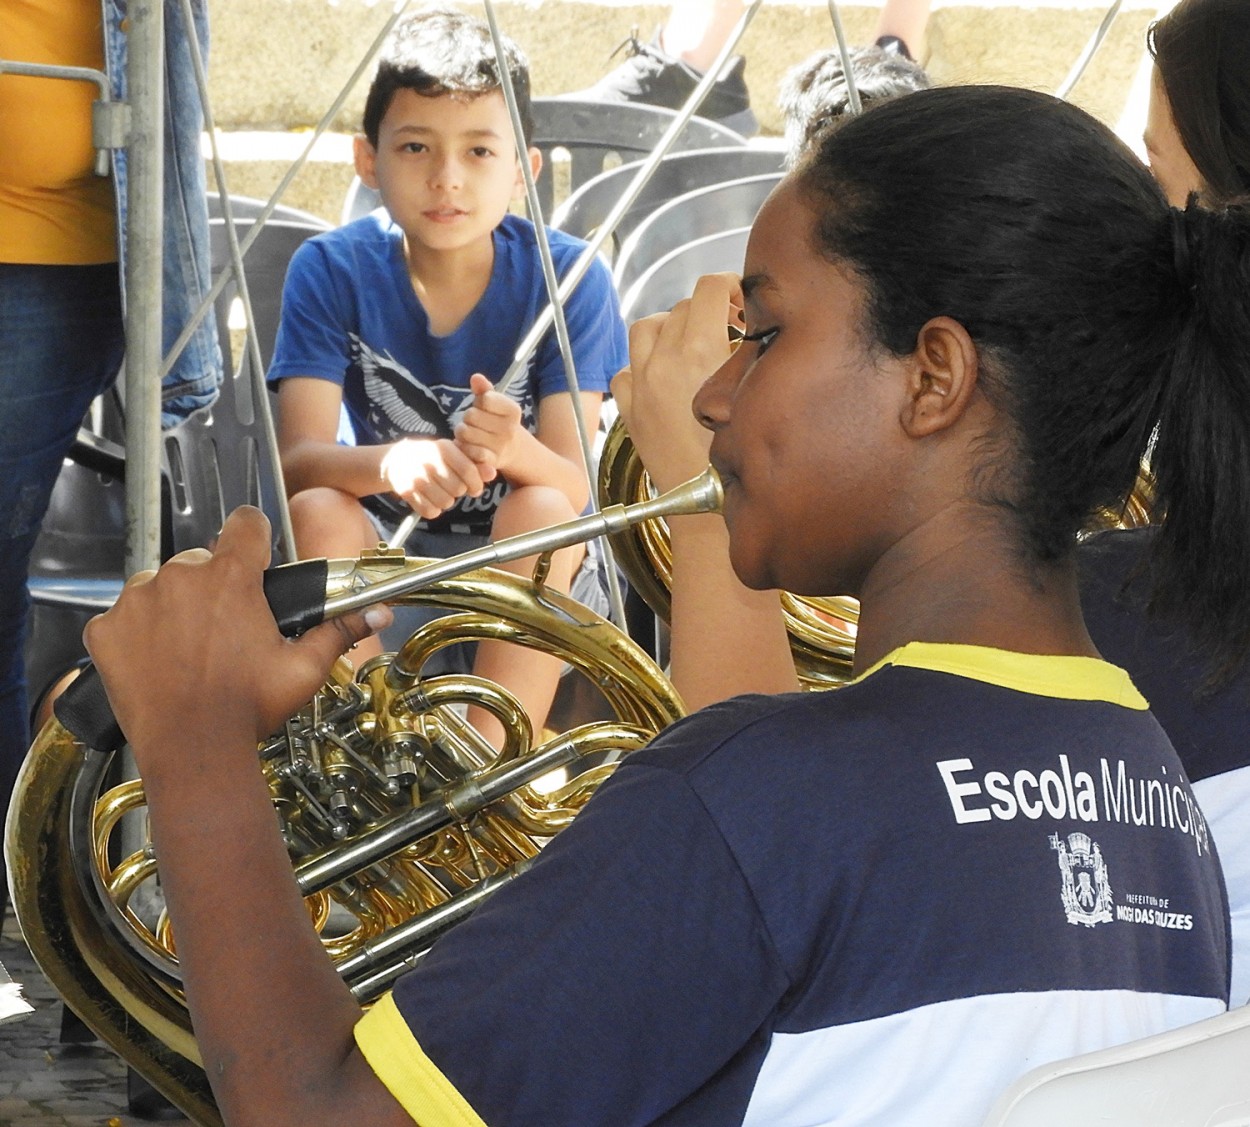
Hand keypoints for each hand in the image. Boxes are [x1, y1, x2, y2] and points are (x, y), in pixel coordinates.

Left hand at [82, 507, 391, 771]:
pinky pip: (122, 618)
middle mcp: (181, 577)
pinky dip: (137, 635)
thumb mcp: (303, 669)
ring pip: (160, 586)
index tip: (254, 554)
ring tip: (190, 651)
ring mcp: (137, 600)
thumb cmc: (248, 708)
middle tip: (225, 630)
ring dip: (173, 607)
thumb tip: (377, 613)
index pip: (245, 523)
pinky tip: (157, 664)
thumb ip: (338, 630)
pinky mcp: (105, 629)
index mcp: (233, 577)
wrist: (193, 749)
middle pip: (201, 560)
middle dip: (213, 586)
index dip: (254, 536)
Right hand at [380, 436, 487, 519]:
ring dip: (446, 501)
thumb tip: (492, 474)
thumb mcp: (453, 454)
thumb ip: (475, 463)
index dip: (476, 484)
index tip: (475, 489)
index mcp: (443, 448)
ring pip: (446, 503)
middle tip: (451, 486)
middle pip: (459, 489)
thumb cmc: (433, 458)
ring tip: (439, 491)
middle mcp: (428, 461)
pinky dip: (433, 509)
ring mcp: (416, 477)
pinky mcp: (406, 492)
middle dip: (459, 491)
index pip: (469, 470)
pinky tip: (428, 498)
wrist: (396, 460)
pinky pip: (430, 511)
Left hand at [454, 373, 523, 476]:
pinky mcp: (491, 461)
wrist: (512, 450)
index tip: (483, 408)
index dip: (478, 402)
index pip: (484, 399)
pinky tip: (468, 446)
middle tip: (472, 424)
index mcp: (513, 410)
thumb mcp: (495, 404)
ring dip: (461, 433)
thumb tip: (475, 377)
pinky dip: (464, 448)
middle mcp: (510, 428)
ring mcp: (501, 446)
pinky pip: (468, 451)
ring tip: (468, 434)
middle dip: (467, 418)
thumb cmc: (497, 422)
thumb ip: (484, 390)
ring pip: (465, 433)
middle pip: (470, 415)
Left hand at [612, 273, 743, 492]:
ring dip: (669, 327)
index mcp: (699, 350)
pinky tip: (665, 377)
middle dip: (707, 310)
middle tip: (729, 327)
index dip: (730, 285)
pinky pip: (627, 369)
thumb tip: (754, 324)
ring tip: (691, 343)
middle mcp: (663, 362)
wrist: (710, 508)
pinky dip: (643, 364)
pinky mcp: (630, 411)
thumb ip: (753, 350)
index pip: (710, 288)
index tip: (742, 300)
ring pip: (645, 329)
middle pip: (682, 307)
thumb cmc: (741, 456)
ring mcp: (642, 386)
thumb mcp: (756, 391)